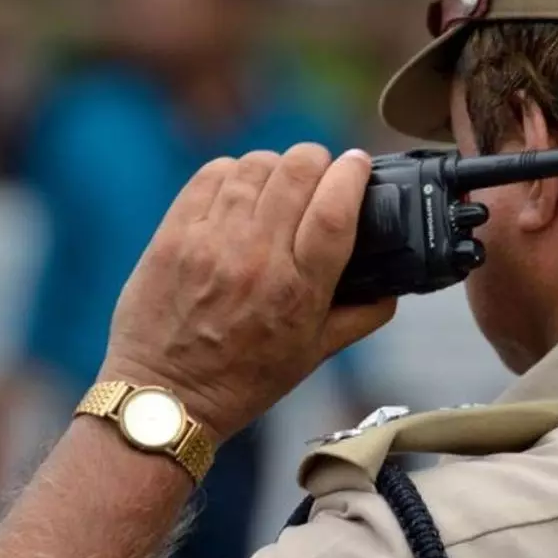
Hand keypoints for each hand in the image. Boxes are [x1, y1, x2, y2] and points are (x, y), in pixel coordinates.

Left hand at [98, 145, 394, 441]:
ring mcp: (210, 242)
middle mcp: (256, 259)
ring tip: (279, 183)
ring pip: (256, 165)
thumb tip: (393, 288)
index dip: (353, 174)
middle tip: (320, 172)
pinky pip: (212, 174)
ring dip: (277, 166)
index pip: (335, 209)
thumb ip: (361, 317)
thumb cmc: (242, 380)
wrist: (164, 397)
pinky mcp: (174, 234)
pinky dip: (234, 172)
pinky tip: (241, 190)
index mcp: (298, 290)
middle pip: (298, 171)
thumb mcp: (314, 355)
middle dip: (318, 160)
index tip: (359, 164)